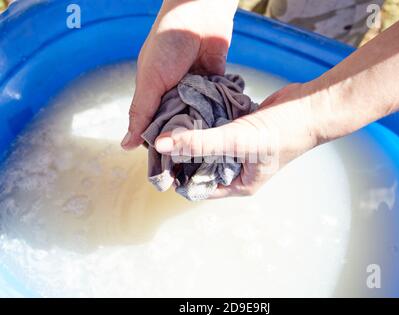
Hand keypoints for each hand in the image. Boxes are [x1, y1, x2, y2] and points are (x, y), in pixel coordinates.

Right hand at [121, 0, 237, 149]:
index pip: (156, 129)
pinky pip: (217, 106)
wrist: (200, 15)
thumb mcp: (150, 80)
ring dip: (204, 129)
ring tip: (211, 151)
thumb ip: (141, 112)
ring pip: (200, 119)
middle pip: (180, 127)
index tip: (170, 167)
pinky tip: (225, 132)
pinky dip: (220, 114)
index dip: (162, 146)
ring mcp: (196, 93)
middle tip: (194, 162)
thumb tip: (125, 146)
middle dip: (186, 140)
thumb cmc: (168, 44)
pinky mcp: (215, 86)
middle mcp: (175, 97)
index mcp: (155, 97)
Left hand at [154, 83, 330, 197]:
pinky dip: (205, 121)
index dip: (176, 177)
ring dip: (192, 135)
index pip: (196, 188)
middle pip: (199, 165)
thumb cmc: (280, 132)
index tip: (157, 161)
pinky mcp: (241, 130)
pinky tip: (189, 109)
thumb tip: (161, 144)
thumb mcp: (237, 141)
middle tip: (159, 138)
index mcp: (237, 184)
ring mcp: (239, 149)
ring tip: (169, 123)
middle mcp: (236, 170)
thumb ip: (200, 142)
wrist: (310, 108)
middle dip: (181, 154)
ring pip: (207, 145)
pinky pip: (216, 129)